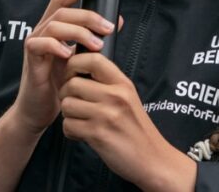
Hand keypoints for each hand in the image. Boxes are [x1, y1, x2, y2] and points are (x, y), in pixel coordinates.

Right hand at [13, 0, 119, 134]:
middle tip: (108, 29)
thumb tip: (117, 21)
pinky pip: (40, 44)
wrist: (39, 110)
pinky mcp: (31, 59)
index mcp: (54, 26)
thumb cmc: (59, 83)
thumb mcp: (81, 58)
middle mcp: (42, 30)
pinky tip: (69, 54)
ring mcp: (34, 43)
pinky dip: (56, 46)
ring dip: (79, 32)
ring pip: (55, 24)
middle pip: (63, 10)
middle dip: (88, 16)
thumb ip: (94, 39)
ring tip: (96, 46)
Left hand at [59, 53, 195, 191]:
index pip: (93, 59)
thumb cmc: (136, 129)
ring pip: (67, 105)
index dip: (75, 63)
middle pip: (72, 83)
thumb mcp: (128, 98)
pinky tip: (82, 134)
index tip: (72, 75)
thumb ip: (107, 84)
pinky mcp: (98, 134)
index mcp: (123, 83)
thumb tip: (79, 71)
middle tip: (74, 104)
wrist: (152, 158)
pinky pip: (68, 125)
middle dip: (66, 95)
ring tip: (80, 120)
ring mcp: (106, 115)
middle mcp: (115, 96)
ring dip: (68, 115)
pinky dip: (71, 131)